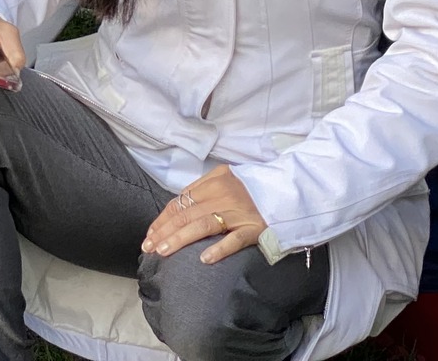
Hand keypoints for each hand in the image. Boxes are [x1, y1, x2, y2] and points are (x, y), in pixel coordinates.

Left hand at [144, 165, 267, 265]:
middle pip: (186, 214)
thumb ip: (202, 189)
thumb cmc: (251, 187)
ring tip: (163, 251)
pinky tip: (204, 259)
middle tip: (148, 247)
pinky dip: (219, 248)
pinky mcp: (256, 228)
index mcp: (213, 182)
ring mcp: (239, 213)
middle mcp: (223, 196)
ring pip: (202, 226)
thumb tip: (177, 206)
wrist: (289, 190)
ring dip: (180, 239)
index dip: (162, 219)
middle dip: (163, 231)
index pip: (180, 202)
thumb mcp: (224, 178)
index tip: (149, 234)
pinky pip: (235, 240)